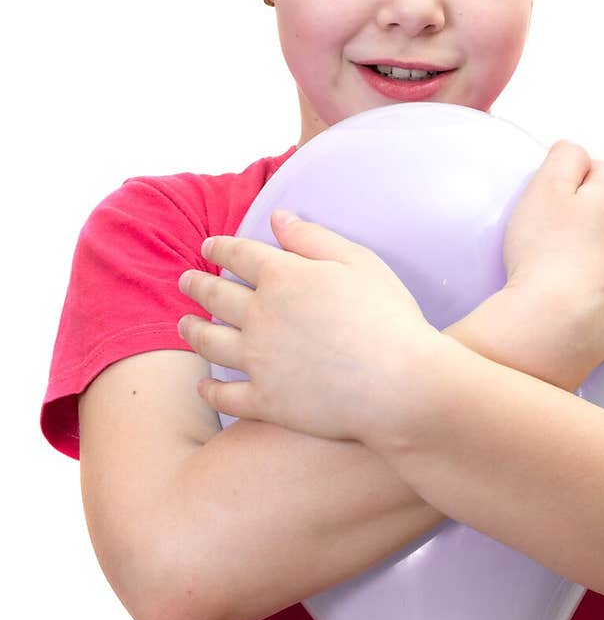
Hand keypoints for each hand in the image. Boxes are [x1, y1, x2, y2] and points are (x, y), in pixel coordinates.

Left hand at [177, 211, 440, 443]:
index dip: (220, 248)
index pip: (239, 254)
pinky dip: (211, 389)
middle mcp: (260, 316)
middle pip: (215, 296)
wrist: (402, 385)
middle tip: (185, 282)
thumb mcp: (359, 263)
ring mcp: (259, 361)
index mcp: (283, 276)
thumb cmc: (390, 319)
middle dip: (196, 286)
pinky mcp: (265, 402)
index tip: (208, 247)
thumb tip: (277, 217)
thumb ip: (314, 238)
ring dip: (192, 331)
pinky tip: (204, 386)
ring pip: (210, 342)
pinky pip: (226, 394)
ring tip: (185, 326)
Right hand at [503, 141, 603, 366]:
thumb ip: (564, 157)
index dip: (569, 191)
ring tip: (569, 278)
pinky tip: (588, 302)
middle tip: (555, 247)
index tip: (549, 215)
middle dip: (591, 223)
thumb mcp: (543, 189)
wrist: (557, 324)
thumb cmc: (542, 253)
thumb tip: (578, 151)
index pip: (595, 174)